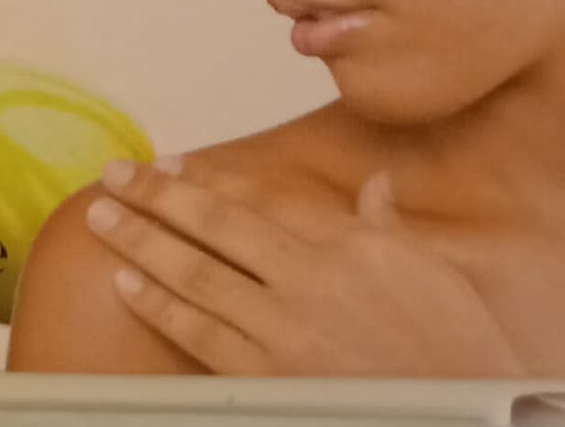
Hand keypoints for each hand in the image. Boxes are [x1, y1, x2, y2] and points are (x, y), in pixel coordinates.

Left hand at [84, 156, 523, 377]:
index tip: (170, 163)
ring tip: (103, 218)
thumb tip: (375, 188)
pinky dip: (161, 307)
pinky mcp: (268, 380)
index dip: (209, 181)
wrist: (461, 411)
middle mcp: (305, 281)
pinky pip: (201, 336)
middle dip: (157, 198)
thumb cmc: (455, 346)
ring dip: (142, 243)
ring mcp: (282, 333)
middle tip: (113, 174)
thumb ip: (388, 227)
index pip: (259, 201)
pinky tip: (130, 284)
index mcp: (344, 245)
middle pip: (214, 228)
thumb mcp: (431, 271)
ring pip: (196, 276)